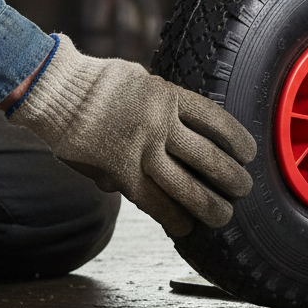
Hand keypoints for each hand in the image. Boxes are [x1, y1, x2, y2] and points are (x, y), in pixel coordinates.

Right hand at [8, 35, 254, 236]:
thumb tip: (180, 132)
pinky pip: (153, 201)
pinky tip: (186, 226)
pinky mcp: (120, 172)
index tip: (249, 153)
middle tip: (244, 189)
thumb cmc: (97, 85)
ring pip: (186, 185)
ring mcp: (140, 148)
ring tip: (225, 215)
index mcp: (167, 95)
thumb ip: (160, 106)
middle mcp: (159, 122)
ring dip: (209, 204)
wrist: (57, 90)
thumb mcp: (139, 81)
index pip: (214, 120)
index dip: (236, 140)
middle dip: (230, 178)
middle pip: (208, 157)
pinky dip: (172, 216)